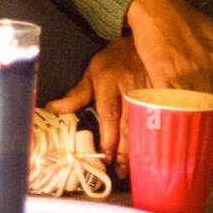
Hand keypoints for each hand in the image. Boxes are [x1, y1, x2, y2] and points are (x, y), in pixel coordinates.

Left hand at [46, 36, 148, 177]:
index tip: (105, 156)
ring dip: (137, 148)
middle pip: (127, 125)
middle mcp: (129, 89)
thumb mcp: (92, 73)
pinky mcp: (159, 96)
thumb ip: (76, 95)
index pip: (109, 115)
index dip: (108, 138)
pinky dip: (152, 137)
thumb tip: (53, 108)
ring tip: (130, 167)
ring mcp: (147, 93)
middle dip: (123, 151)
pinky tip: (149, 152)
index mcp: (110, 83)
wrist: (140, 42)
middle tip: (118, 170)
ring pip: (143, 126)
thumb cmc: (113, 61)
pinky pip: (157, 120)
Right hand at [125, 0, 212, 140]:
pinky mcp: (161, 77)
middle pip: (211, 107)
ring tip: (195, 139)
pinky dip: (174, 116)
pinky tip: (175, 128)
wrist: (159, 9)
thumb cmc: (190, 20)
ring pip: (192, 108)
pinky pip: (170, 103)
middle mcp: (202, 71)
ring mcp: (181, 75)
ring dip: (195, 125)